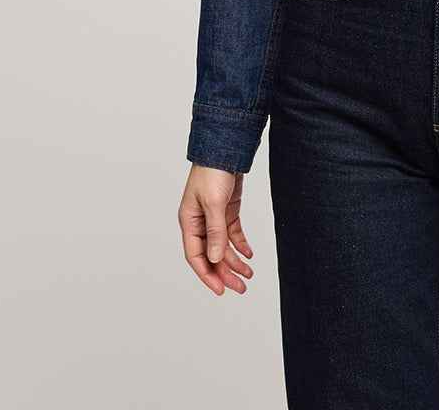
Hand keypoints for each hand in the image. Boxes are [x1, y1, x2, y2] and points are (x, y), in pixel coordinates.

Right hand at [179, 163, 254, 295]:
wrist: (225, 148)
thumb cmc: (212, 172)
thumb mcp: (213, 203)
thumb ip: (215, 231)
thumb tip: (214, 258)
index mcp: (189, 222)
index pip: (196, 256)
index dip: (207, 274)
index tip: (220, 290)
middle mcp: (199, 223)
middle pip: (211, 255)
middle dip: (225, 272)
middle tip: (241, 288)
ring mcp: (213, 217)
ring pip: (223, 247)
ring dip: (235, 261)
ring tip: (249, 274)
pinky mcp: (226, 211)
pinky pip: (232, 234)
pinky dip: (240, 245)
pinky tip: (249, 254)